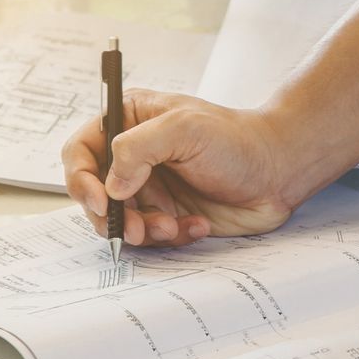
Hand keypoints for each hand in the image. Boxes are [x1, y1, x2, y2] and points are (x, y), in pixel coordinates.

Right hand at [61, 90, 302, 247]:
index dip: (81, 178)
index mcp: (129, 121)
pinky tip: (197, 225)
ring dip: (142, 230)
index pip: (81, 150)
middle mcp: (134, 155)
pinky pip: (150, 236)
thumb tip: (111, 185)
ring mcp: (150, 187)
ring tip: (173, 226)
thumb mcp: (184, 128)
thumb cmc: (236, 140)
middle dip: (112, 216)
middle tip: (136, 227)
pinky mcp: (168, 213)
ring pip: (120, 220)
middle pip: (94, 193)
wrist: (278, 172)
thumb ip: (137, 148)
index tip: (100, 201)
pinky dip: (170, 236)